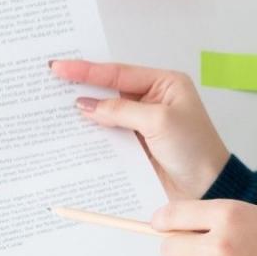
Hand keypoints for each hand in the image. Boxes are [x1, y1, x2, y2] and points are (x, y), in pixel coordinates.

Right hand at [50, 59, 228, 200]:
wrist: (207, 188)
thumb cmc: (195, 150)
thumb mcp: (158, 121)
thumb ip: (121, 110)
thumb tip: (87, 105)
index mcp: (164, 84)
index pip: (118, 72)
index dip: (87, 70)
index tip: (59, 67)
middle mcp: (152, 99)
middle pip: (109, 90)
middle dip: (81, 88)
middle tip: (49, 82)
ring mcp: (142, 123)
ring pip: (105, 114)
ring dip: (83, 114)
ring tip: (52, 106)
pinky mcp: (135, 146)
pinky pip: (108, 136)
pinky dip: (92, 135)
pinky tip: (72, 133)